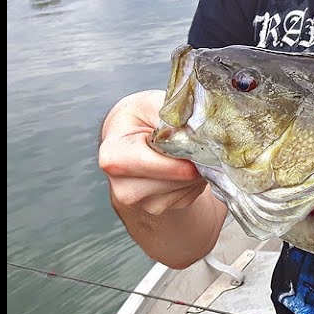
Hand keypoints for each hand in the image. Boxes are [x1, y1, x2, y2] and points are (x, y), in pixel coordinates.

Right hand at [98, 89, 207, 215]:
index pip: (156, 164)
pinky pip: (187, 196)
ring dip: (196, 171)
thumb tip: (198, 132)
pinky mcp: (156, 209)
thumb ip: (171, 115)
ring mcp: (139, 202)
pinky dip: (193, 182)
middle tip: (199, 142)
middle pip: (177, 179)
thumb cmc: (141, 117)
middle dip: (193, 161)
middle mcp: (122, 186)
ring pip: (186, 188)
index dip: (183, 156)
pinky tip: (182, 165)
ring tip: (186, 151)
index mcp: (114, 156)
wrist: (131, 137)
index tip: (199, 145)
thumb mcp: (151, 104)